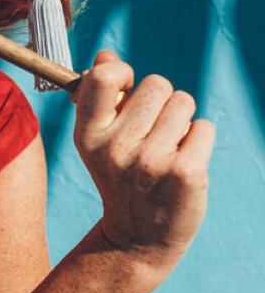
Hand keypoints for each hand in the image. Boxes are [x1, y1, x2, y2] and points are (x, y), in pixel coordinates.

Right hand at [74, 50, 214, 266]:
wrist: (138, 237)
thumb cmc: (120, 176)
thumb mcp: (99, 138)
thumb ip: (100, 93)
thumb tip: (107, 55)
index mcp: (88, 134)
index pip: (105, 77)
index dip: (122, 74)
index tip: (126, 91)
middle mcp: (116, 147)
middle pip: (156, 84)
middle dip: (161, 103)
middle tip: (151, 134)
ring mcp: (151, 162)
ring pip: (184, 103)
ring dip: (181, 121)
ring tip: (167, 148)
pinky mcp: (186, 174)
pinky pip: (204, 127)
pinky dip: (199, 140)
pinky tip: (184, 162)